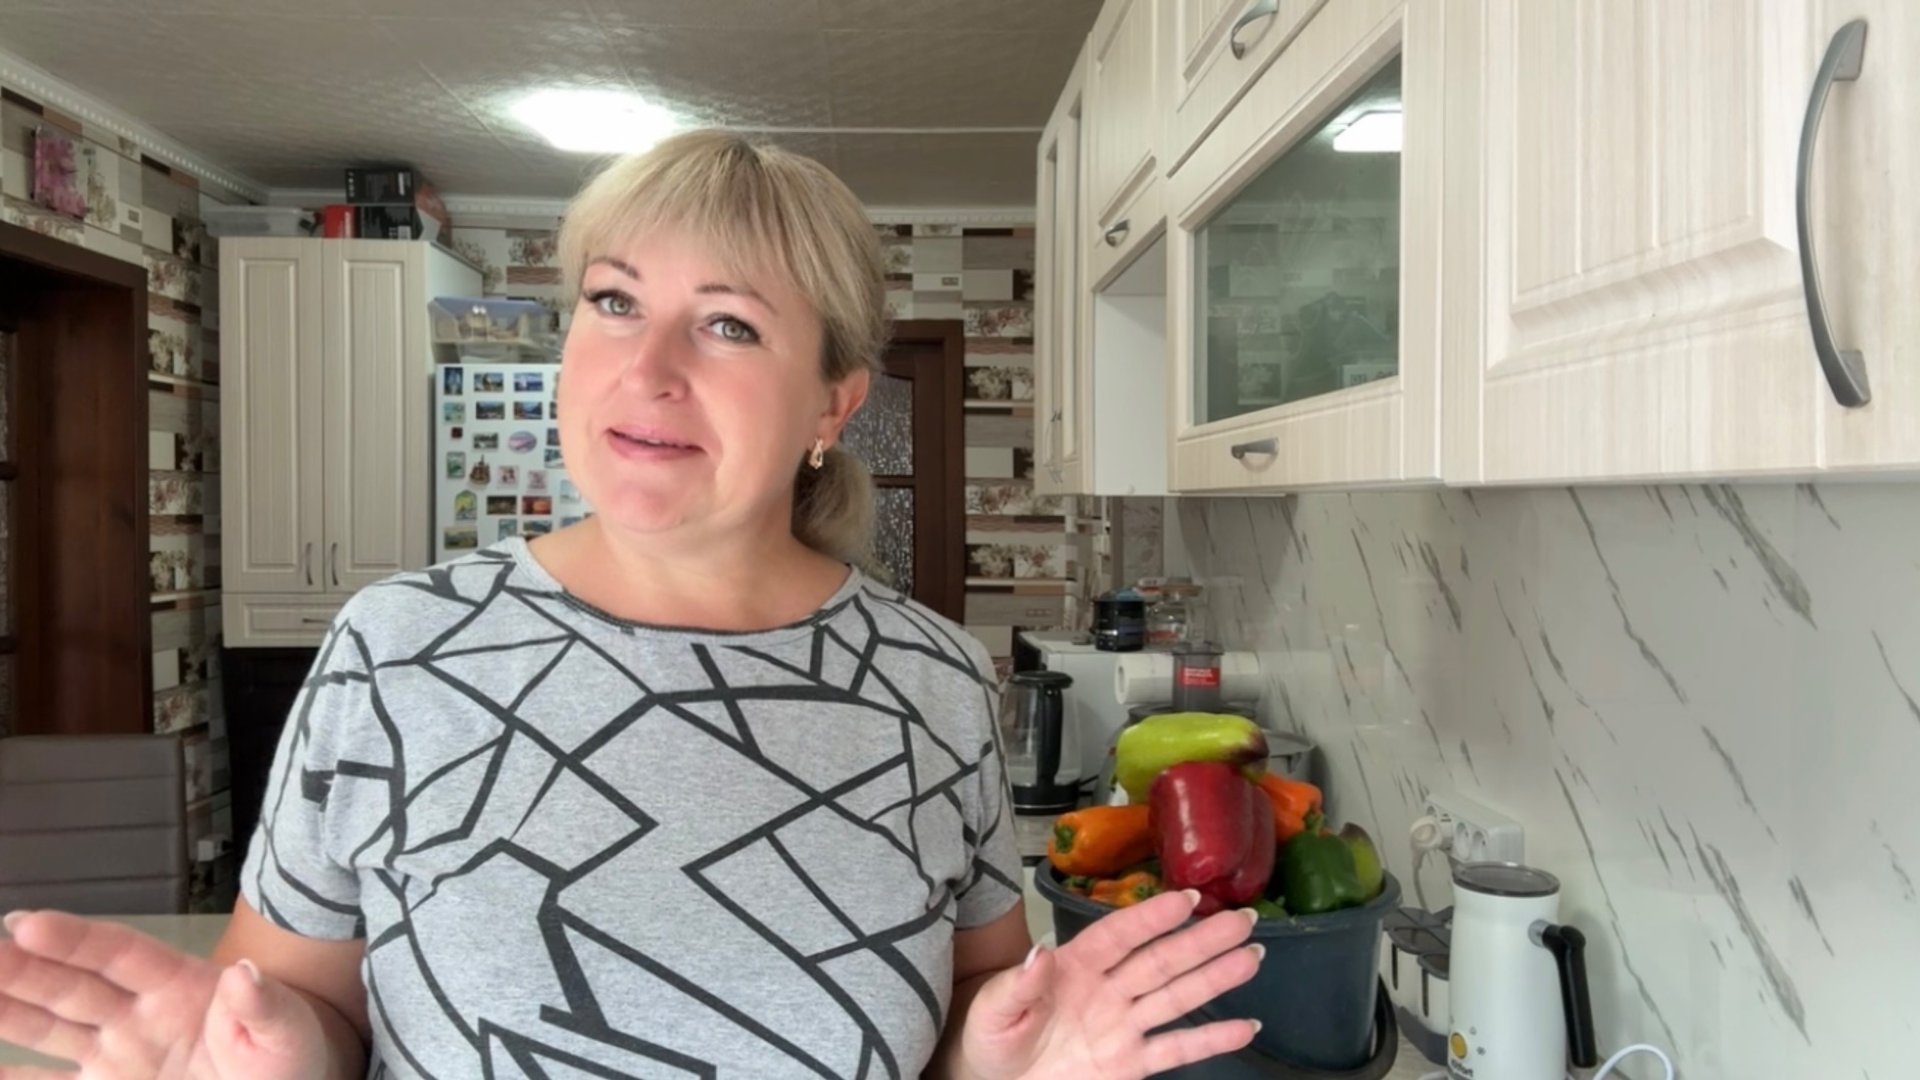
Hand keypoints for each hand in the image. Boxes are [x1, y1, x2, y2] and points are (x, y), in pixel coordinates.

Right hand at [0, 910, 328, 1079]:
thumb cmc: (288, 1053)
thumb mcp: (286, 1029)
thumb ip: (264, 1005)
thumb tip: (246, 972)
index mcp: (178, 986)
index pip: (120, 954)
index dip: (77, 939)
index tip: (29, 924)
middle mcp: (135, 1015)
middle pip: (71, 986)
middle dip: (22, 968)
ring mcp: (116, 1054)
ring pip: (49, 1029)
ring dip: (7, 1011)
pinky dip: (15, 1078)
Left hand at [958, 889, 1262, 1079]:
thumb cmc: (989, 1037)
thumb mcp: (993, 1009)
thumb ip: (1018, 985)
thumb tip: (1039, 953)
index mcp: (1074, 966)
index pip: (1119, 936)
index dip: (1151, 917)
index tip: (1186, 898)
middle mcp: (1107, 989)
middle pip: (1160, 960)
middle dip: (1201, 940)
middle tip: (1242, 919)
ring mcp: (1122, 1025)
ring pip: (1176, 997)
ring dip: (1215, 978)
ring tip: (1252, 957)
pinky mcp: (1130, 1063)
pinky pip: (1175, 1049)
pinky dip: (1211, 1040)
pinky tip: (1245, 1027)